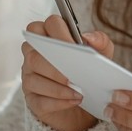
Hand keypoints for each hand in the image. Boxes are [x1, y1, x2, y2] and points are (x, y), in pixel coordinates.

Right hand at [21, 15, 113, 130]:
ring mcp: (30, 79)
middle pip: (33, 55)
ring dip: (58, 87)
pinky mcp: (32, 100)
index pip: (41, 26)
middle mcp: (34, 57)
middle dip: (54, 65)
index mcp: (48, 39)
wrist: (87, 104)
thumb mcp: (101, 55)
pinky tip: (74, 100)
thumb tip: (88, 37)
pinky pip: (40, 101)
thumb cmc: (88, 72)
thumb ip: (100, 42)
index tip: (74, 46)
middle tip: (74, 73)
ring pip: (33, 79)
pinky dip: (59, 102)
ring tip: (78, 91)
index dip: (57, 33)